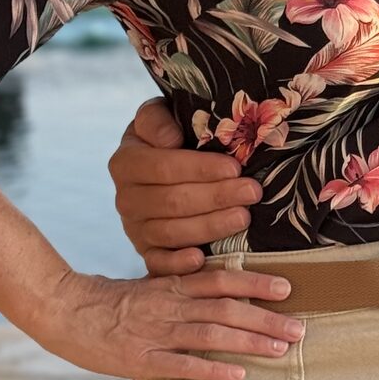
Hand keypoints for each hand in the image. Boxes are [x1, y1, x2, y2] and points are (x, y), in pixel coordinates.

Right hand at [31, 264, 300, 379]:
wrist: (62, 310)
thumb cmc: (108, 301)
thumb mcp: (148, 286)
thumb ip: (182, 288)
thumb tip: (221, 290)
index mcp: (171, 286)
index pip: (221, 280)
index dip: (255, 283)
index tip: (287, 288)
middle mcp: (170, 306)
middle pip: (226, 309)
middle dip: (265, 318)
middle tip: (300, 329)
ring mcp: (156, 333)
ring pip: (211, 335)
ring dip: (249, 342)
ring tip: (281, 350)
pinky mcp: (140, 359)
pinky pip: (181, 365)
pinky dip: (210, 370)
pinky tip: (237, 375)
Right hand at [110, 99, 262, 273]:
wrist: (162, 165)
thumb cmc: (171, 136)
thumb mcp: (160, 115)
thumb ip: (157, 119)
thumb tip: (170, 140)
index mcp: (126, 162)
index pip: (163, 167)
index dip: (200, 169)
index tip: (235, 167)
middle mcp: (125, 198)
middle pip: (171, 202)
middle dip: (216, 196)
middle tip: (252, 192)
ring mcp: (134, 228)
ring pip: (170, 232)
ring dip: (210, 226)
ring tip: (244, 217)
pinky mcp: (147, 252)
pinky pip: (157, 264)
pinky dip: (178, 264)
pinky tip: (202, 258)